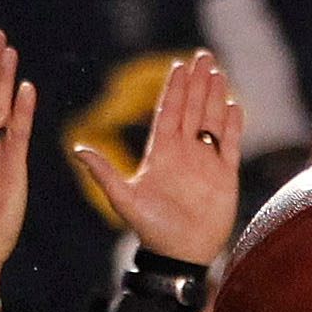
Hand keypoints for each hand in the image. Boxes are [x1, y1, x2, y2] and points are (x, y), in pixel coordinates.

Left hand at [76, 49, 242, 266]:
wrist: (179, 256)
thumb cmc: (150, 230)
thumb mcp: (123, 199)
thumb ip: (103, 172)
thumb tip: (77, 148)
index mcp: (161, 152)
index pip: (169, 112)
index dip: (174, 89)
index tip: (179, 65)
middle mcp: (184, 152)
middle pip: (192, 108)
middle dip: (198, 82)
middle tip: (203, 55)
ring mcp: (206, 162)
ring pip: (211, 121)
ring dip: (215, 96)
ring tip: (218, 71)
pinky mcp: (225, 176)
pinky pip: (230, 145)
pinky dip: (233, 126)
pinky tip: (234, 106)